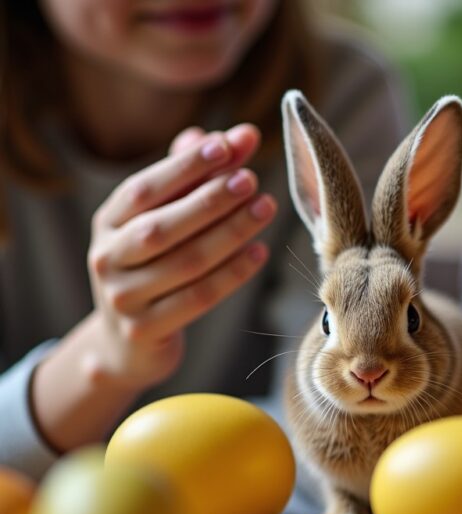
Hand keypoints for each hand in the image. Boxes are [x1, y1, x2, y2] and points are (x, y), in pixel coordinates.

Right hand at [85, 123, 276, 389]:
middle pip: (163, 226)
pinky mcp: (146, 330)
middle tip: (252, 179)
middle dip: (211, 199)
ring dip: (231, 232)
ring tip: (266, 207)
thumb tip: (233, 135)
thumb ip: (195, 179)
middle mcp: (107, 257)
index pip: (144, 188)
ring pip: (186, 262)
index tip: (227, 144)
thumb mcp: (164, 220)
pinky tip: (260, 252)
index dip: (186, 166)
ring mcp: (124, 297)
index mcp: (109, 222)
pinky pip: (198, 298)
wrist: (127, 343)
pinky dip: (233, 274)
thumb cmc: (155, 267)